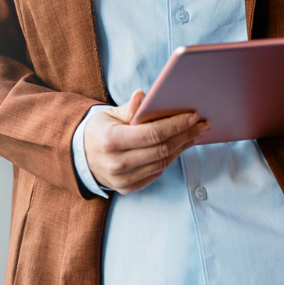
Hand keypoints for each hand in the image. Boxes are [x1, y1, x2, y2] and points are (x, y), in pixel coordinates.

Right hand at [83, 90, 208, 193]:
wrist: (80, 156)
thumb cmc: (98, 131)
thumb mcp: (108, 115)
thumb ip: (129, 108)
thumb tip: (144, 96)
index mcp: (111, 140)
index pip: (152, 134)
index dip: (176, 125)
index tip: (193, 116)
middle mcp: (117, 163)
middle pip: (161, 149)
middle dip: (186, 136)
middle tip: (203, 125)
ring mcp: (122, 179)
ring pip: (162, 163)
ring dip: (182, 148)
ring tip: (195, 134)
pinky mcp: (127, 188)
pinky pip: (156, 173)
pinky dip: (170, 158)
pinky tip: (180, 146)